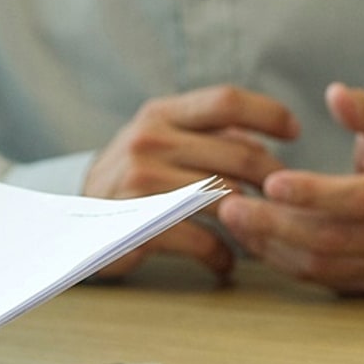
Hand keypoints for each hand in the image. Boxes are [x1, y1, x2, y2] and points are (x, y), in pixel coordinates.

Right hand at [83, 85, 298, 278]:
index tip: (294, 133)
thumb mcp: (156, 141)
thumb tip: (268, 133)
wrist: (68, 221)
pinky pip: (201, 240)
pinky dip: (221, 256)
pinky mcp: (138, 224)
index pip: (226, 100)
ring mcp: (141, 183)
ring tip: (261, 234)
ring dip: (253, 221)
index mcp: (158, 115)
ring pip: (227, 197)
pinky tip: (224, 263)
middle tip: (287, 200)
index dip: (269, 113)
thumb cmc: (129, 181)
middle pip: (239, 153)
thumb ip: (205, 132)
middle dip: (274, 180)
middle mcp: (148, 142)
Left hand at [218, 83, 363, 293]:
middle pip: (334, 238)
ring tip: (232, 218)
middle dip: (277, 223)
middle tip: (230, 205)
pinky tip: (249, 237)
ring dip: (270, 243)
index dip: (314, 192)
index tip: (270, 182)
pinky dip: (278, 259)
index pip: (362, 197)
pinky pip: (317, 278)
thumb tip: (336, 94)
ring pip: (321, 264)